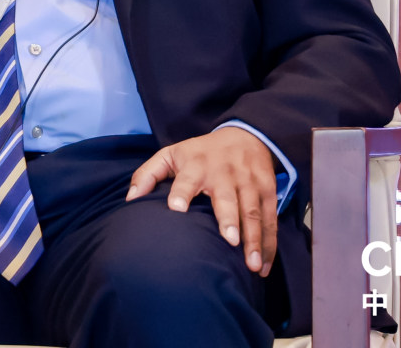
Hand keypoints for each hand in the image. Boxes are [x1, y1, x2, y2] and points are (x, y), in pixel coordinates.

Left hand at [125, 128, 278, 276]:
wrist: (247, 134)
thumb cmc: (201, 152)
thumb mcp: (172, 153)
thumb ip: (148, 174)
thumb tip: (130, 199)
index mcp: (196, 165)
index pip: (187, 179)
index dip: (181, 192)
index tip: (176, 208)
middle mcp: (224, 174)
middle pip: (227, 198)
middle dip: (229, 219)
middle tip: (230, 241)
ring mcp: (248, 183)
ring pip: (253, 212)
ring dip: (254, 239)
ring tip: (251, 265)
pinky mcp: (267, 192)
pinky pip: (270, 220)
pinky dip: (268, 244)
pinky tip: (263, 266)